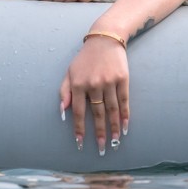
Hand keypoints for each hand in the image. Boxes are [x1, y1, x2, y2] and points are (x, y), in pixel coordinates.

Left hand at [60, 36, 129, 155]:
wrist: (105, 39)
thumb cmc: (85, 58)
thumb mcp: (69, 72)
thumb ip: (64, 91)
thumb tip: (62, 111)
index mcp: (78, 84)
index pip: (78, 112)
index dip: (79, 128)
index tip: (80, 143)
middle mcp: (93, 84)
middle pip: (97, 114)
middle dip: (99, 133)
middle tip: (101, 149)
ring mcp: (109, 82)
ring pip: (112, 110)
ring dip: (113, 128)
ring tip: (114, 142)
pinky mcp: (122, 79)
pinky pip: (124, 101)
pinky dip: (125, 115)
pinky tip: (125, 126)